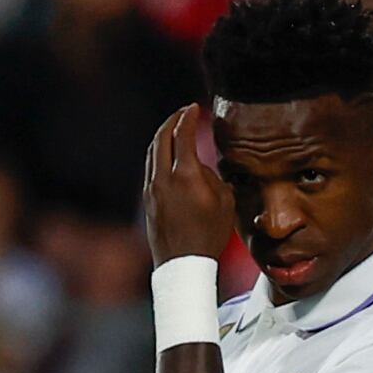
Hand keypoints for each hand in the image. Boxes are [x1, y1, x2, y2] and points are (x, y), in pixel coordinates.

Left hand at [143, 103, 235, 267]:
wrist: (183, 264)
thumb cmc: (210, 235)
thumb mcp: (225, 202)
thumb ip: (213, 177)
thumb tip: (201, 167)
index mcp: (186, 176)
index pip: (183, 135)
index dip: (188, 117)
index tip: (194, 108)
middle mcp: (164, 179)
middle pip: (161, 138)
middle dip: (172, 121)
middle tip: (182, 113)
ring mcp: (152, 189)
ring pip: (152, 152)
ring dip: (162, 136)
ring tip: (174, 131)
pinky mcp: (147, 200)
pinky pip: (150, 168)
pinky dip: (158, 154)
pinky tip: (167, 156)